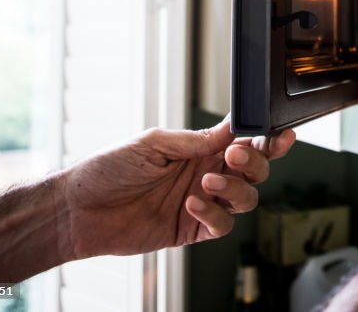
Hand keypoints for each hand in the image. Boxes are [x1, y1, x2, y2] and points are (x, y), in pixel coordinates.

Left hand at [56, 117, 295, 259]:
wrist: (78, 210)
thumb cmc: (108, 169)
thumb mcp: (154, 142)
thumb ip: (196, 139)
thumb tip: (231, 129)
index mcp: (200, 148)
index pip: (244, 141)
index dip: (267, 139)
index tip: (279, 135)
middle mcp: (206, 174)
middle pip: (255, 170)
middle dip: (255, 162)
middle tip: (235, 155)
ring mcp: (202, 203)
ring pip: (246, 198)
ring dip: (234, 189)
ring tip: (207, 183)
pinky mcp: (192, 229)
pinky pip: (222, 225)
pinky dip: (213, 214)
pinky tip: (191, 205)